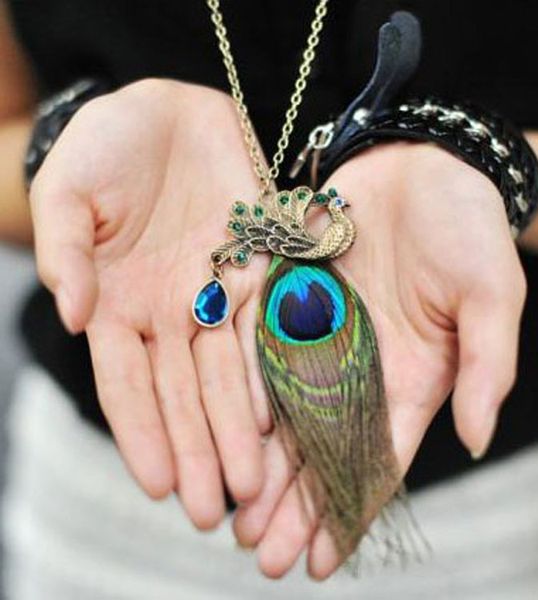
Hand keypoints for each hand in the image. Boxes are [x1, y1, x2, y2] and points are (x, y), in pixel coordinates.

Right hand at [30, 79, 271, 527]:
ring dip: (240, 431)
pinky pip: (269, 329)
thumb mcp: (70, 188)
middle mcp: (171, 312)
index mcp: (119, 302)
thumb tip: (75, 313)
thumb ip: (68, 249)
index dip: (141, 433)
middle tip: (211, 513)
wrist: (171, 110)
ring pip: (229, 376)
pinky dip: (274, 373)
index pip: (127, 383)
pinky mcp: (260, 269)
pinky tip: (283, 419)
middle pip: (183, 395)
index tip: (156, 485)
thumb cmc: (110, 144)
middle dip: (197, 452)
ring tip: (252, 487)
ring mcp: (217, 294)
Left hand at [233, 142, 525, 577]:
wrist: (421, 165)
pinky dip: (242, 397)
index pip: (378, 460)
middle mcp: (361, 366)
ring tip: (228, 515)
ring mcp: (322, 335)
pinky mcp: (291, 301)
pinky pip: (260, 355)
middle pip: (322, 450)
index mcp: (412, 377)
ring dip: (259, 465)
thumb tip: (475, 438)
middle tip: (258, 560)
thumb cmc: (467, 228)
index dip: (348, 512)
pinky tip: (218, 434)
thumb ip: (487, 365)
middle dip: (292, 507)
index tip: (320, 562)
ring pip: (284, 414)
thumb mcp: (490, 294)